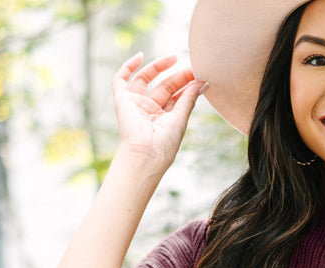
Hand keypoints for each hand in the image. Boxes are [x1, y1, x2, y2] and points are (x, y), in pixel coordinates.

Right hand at [112, 53, 205, 171]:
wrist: (146, 154)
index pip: (175, 96)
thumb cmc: (165, 144)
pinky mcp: (122, 100)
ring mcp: (136, 104)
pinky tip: (140, 56)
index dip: (186, 85)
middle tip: (191, 68)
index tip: (198, 76)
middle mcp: (150, 110)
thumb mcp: (181, 119)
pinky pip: (121, 79)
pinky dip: (128, 66)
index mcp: (164, 119)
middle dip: (178, 76)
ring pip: (146, 79)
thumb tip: (202, 82)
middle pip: (164, 87)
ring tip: (174, 58)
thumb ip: (189, 99)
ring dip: (159, 66)